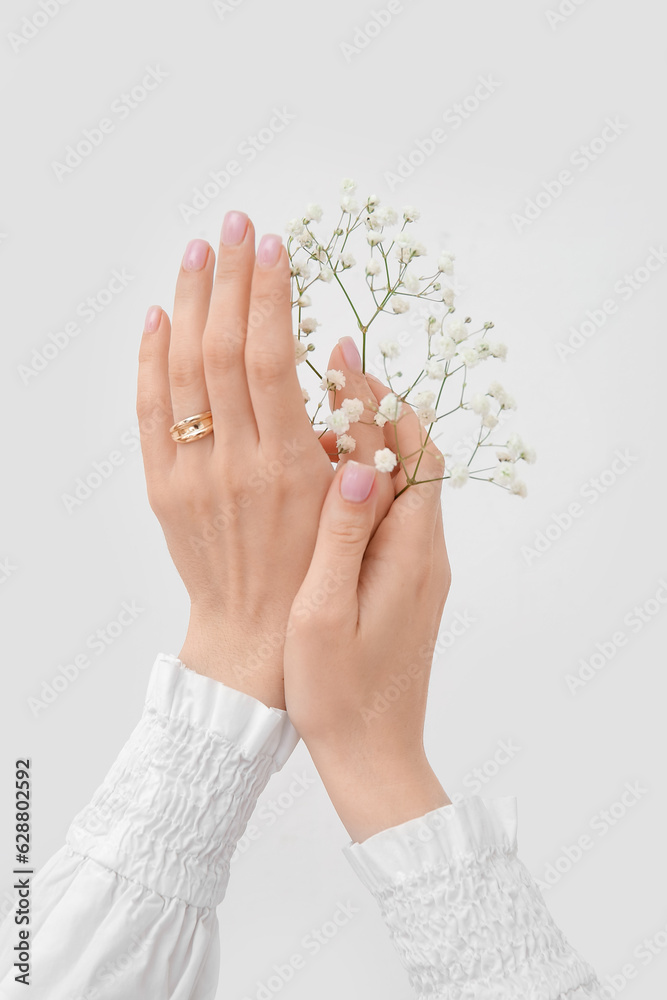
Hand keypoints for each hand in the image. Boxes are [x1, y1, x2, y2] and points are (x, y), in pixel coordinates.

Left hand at [136, 212, 333, 708]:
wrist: (256, 636)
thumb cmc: (320, 573)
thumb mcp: (355, 506)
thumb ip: (357, 434)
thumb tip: (345, 358)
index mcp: (290, 465)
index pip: (273, 358)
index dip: (271, 295)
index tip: (275, 246)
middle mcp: (236, 462)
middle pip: (224, 350)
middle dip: (231, 279)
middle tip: (237, 226)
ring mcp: (192, 474)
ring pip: (182, 370)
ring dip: (190, 304)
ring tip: (199, 253)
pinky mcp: (165, 488)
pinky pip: (149, 412)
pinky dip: (150, 359)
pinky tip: (159, 316)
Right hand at [284, 375, 451, 840]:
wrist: (373, 756)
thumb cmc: (339, 695)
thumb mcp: (323, 615)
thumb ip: (339, 538)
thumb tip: (353, 465)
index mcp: (410, 553)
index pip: (408, 454)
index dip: (377, 402)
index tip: (342, 358)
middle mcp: (425, 552)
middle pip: (411, 460)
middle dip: (374, 412)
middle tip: (327, 374)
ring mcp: (419, 568)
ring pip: (400, 486)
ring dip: (365, 448)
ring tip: (314, 420)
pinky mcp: (406, 584)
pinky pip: (390, 516)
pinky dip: (362, 485)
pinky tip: (321, 485)